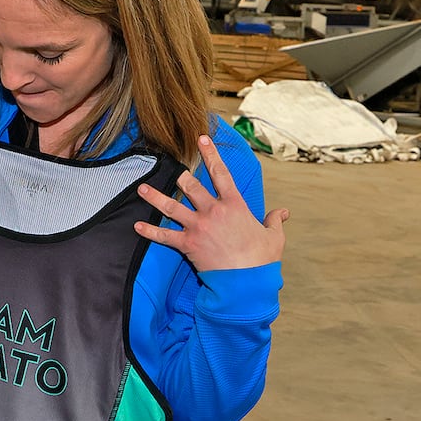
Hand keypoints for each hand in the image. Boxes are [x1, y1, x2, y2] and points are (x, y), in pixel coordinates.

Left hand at [135, 135, 288, 270]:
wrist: (246, 282)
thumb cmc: (262, 259)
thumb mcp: (274, 237)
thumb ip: (275, 220)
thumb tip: (284, 212)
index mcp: (234, 205)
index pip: (221, 173)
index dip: (210, 154)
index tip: (201, 139)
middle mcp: (213, 211)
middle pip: (191, 186)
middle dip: (181, 176)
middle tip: (172, 168)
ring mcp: (198, 227)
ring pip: (172, 206)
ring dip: (155, 197)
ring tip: (142, 188)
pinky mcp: (188, 244)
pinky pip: (165, 236)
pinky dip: (150, 232)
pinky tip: (137, 227)